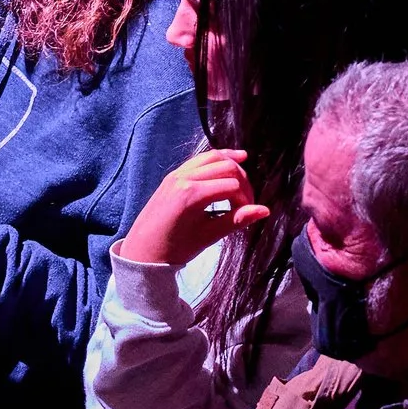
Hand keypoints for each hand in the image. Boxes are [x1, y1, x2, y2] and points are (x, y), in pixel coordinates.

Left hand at [118, 144, 267, 266]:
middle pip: (226, 167)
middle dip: (243, 182)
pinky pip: (199, 160)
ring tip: (245, 179)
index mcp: (192, 195)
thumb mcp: (208, 237)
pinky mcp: (174, 174)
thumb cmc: (175, 248)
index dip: (246, 198)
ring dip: (231, 165)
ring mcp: (177, 174)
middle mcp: (184, 178)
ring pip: (213, 157)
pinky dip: (216, 159)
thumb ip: (235, 220)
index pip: (232, 185)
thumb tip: (264, 210)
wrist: (143, 250)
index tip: (248, 213)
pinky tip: (232, 159)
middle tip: (247, 202)